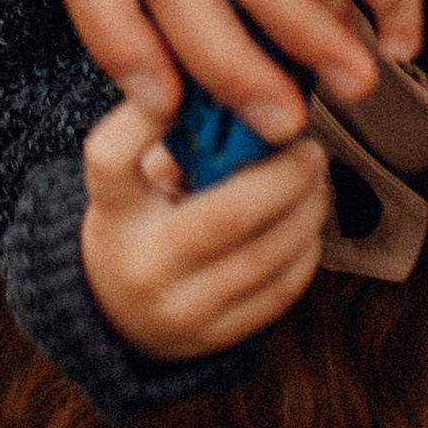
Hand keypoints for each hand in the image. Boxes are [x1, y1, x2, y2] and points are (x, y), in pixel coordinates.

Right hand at [77, 97, 329, 359]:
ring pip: (266, 257)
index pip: (111, 158)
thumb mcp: (133, 182)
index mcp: (113, 211)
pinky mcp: (217, 337)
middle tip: (308, 149)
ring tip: (316, 181)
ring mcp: (181, 308)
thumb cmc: (138, 224)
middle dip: (283, 177)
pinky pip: (280, 291)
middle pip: (224, 216)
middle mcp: (141, 263)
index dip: (145, 118)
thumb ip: (173, 139)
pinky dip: (305, 249)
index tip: (185, 89)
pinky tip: (308, 222)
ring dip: (306, 211)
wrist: (117, 315)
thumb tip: (243, 94)